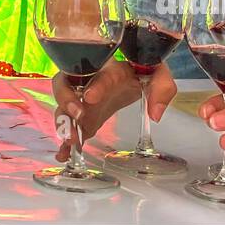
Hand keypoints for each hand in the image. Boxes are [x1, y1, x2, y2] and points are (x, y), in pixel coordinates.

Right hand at [51, 59, 176, 161]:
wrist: (132, 76)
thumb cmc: (142, 72)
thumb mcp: (158, 74)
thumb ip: (161, 88)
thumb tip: (155, 114)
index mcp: (110, 69)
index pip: (101, 74)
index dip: (95, 85)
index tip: (90, 97)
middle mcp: (89, 82)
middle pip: (66, 83)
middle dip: (67, 99)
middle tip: (76, 115)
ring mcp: (82, 101)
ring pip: (63, 106)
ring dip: (63, 122)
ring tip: (69, 139)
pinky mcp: (83, 117)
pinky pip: (69, 127)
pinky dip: (64, 141)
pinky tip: (62, 154)